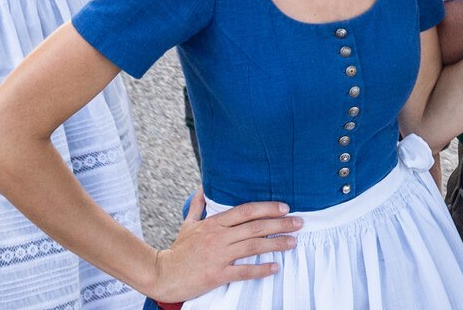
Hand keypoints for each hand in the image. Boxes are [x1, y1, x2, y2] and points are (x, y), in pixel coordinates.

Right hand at [149, 195, 299, 302]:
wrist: (163, 273)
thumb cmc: (178, 249)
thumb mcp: (188, 224)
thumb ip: (198, 205)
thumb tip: (203, 187)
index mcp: (214, 223)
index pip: (246, 211)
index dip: (267, 208)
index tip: (285, 208)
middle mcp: (218, 237)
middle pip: (254, 227)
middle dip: (279, 224)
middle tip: (299, 223)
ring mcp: (218, 255)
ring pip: (253, 246)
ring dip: (275, 244)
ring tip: (293, 242)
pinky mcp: (217, 274)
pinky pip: (243, 271)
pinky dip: (260, 269)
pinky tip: (275, 267)